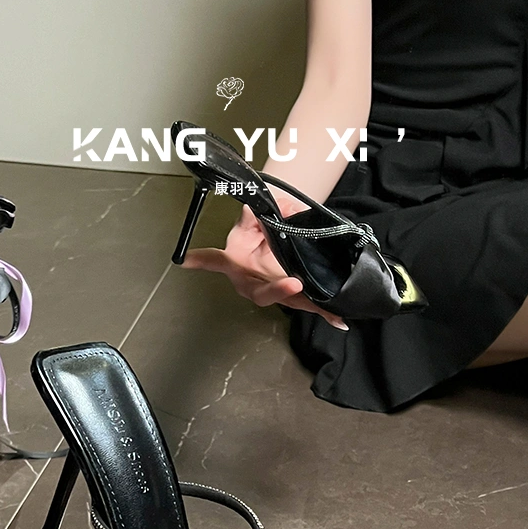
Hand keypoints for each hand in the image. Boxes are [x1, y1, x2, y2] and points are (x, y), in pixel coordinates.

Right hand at [182, 201, 347, 330]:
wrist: (279, 231)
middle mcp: (250, 280)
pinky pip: (306, 304)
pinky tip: (339, 320)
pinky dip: (324, 312)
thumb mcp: (258, 214)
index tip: (188, 261)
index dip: (203, 261)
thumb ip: (256, 212)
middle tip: (292, 283)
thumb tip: (260, 208)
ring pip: (287, 301)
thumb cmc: (263, 224)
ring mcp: (270, 290)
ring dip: (306, 303)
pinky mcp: (290, 296)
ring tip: (328, 312)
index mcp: (235, 259)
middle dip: (276, 290)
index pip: (216, 259)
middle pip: (259, 292)